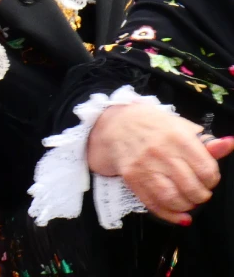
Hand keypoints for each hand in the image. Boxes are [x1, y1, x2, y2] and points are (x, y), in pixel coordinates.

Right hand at [88, 104, 233, 225]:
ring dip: (186, 206)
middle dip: (201, 195)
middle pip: (192, 188)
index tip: (208, 178)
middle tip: (200, 192)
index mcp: (178, 137)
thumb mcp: (181, 127)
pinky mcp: (132, 178)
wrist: (117, 125)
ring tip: (188, 201)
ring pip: (173, 199)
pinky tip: (180, 216)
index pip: (206, 170)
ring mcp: (144, 166)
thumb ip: (207, 141)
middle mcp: (161, 153)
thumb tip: (229, 144)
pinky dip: (170, 215)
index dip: (212, 179)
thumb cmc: (154, 126)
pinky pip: (153, 204)